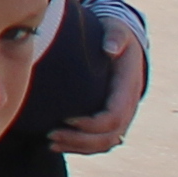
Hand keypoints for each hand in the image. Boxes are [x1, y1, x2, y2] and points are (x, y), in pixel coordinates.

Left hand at [48, 15, 148, 153]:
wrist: (124, 42)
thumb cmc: (116, 35)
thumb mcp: (117, 29)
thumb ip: (115, 37)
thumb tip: (110, 48)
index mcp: (127, 88)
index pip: (113, 116)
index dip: (91, 124)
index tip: (66, 119)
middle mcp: (128, 107)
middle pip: (108, 137)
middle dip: (79, 140)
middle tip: (50, 134)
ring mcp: (121, 116)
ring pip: (105, 144)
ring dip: (78, 147)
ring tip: (49, 143)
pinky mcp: (111, 120)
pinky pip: (100, 142)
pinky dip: (80, 147)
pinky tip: (57, 144)